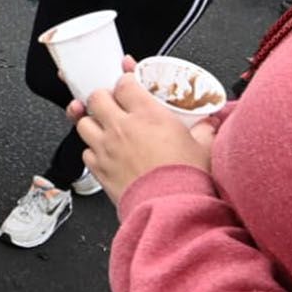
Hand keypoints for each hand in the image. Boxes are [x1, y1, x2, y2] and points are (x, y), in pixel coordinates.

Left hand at [72, 58, 215, 199]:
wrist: (171, 210)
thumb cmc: (187, 179)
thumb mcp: (204, 148)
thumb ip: (204, 130)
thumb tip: (209, 124)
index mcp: (147, 114)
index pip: (124, 83)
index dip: (125, 81)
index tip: (129, 84)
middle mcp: (122, 127)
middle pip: (96, 97)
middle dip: (102, 97)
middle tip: (111, 103)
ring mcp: (107, 148)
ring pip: (83, 123)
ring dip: (90, 121)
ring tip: (101, 125)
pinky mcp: (99, 170)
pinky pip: (85, 153)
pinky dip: (91, 150)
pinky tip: (102, 153)